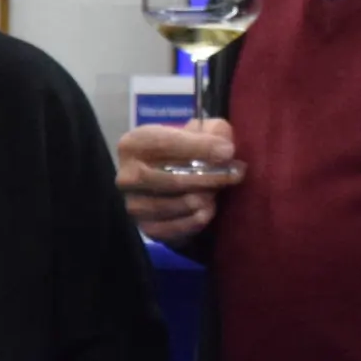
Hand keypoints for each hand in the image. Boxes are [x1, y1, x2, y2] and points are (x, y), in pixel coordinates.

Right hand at [115, 116, 242, 241]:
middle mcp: (126, 176)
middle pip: (172, 179)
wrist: (172, 183)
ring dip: (204, 199)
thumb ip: (214, 131)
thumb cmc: (185, 153)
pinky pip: (177, 227)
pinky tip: (207, 210)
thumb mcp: (199, 132)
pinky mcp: (146, 229)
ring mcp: (134, 205)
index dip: (199, 147)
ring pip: (176, 205)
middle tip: (234, 175)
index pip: (165, 144)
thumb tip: (224, 149)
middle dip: (208, 178)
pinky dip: (197, 220)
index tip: (228, 152)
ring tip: (217, 192)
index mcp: (133, 145)